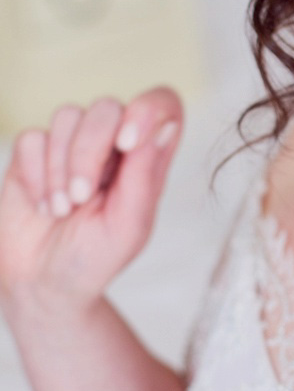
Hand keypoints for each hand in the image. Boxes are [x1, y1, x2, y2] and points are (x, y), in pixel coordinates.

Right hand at [0, 87, 182, 318]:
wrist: (44, 285)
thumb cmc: (96, 258)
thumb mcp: (129, 226)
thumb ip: (145, 173)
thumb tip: (165, 124)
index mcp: (147, 157)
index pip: (162, 105)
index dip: (148, 109)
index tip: (128, 144)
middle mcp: (112, 142)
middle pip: (106, 107)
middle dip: (88, 152)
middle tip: (80, 198)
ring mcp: (71, 144)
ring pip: (67, 116)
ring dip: (60, 168)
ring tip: (62, 210)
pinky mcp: (35, 153)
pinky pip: (32, 137)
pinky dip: (35, 174)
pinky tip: (43, 206)